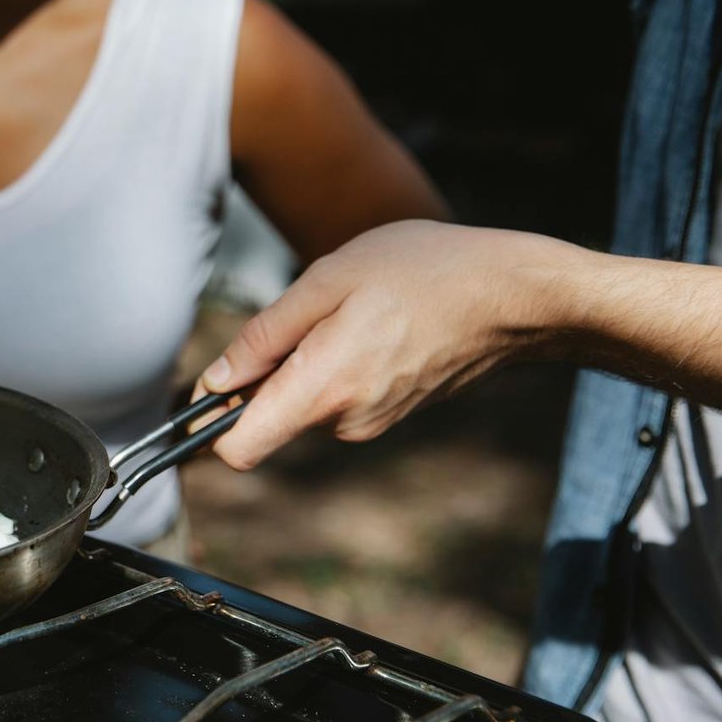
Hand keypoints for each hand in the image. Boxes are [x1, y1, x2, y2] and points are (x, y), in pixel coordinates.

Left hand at [194, 220, 575, 468]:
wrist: (517, 295)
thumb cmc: (424, 271)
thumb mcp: (328, 280)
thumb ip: (264, 336)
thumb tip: (214, 382)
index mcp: (322, 390)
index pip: (237, 449)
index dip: (207, 424)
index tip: (203, 393)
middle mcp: (345, 421)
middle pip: (269, 416)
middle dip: (267, 372)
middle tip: (309, 311)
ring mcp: (373, 422)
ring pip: (306, 400)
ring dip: (310, 359)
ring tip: (356, 309)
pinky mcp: (392, 412)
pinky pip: (340, 394)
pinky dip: (340, 362)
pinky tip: (378, 321)